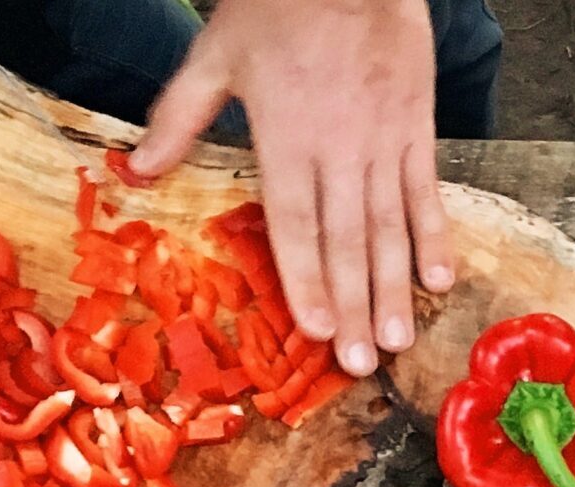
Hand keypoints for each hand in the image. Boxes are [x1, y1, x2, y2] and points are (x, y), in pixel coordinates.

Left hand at [133, 0, 453, 376]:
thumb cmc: (278, 5)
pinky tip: (438, 281)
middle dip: (352, 305)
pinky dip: (434, 238)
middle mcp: (340, 149)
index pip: (295, 222)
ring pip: (389, 228)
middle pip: (346, 240)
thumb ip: (180, 116)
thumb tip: (136, 170)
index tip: (314, 330)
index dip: (305, 279)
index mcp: (286, 135)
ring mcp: (385, 142)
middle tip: (360, 363)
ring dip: (393, 288)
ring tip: (395, 340)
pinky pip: (427, 194)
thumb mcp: (216, 53)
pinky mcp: (418, 129)